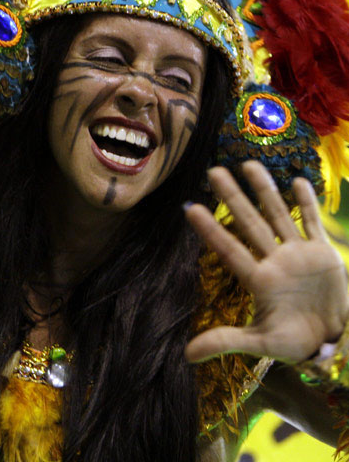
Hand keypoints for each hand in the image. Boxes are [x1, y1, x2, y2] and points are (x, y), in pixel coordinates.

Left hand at [184, 161, 348, 363]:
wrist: (333, 343)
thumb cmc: (296, 344)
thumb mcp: (262, 344)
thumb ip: (227, 342)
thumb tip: (187, 355)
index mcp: (259, 281)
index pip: (229, 249)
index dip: (211, 229)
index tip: (189, 208)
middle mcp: (275, 262)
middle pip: (249, 223)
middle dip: (233, 197)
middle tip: (213, 171)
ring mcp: (298, 255)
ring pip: (278, 215)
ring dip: (265, 191)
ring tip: (249, 164)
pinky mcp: (324, 254)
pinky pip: (313, 224)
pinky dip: (308, 204)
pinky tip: (298, 181)